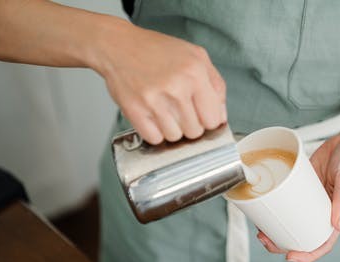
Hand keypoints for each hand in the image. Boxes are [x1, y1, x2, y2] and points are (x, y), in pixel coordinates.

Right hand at [93, 21, 226, 143]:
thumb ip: (216, 86)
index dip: (208, 120)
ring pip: (175, 137)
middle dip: (190, 124)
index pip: (214, 120)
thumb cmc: (158, 51)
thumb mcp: (196, 56)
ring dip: (172, 129)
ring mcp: (154, 100)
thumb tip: (221, 117)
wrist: (118, 46)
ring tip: (164, 110)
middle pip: (195, 131)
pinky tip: (152, 116)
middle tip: (179, 109)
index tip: (201, 115)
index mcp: (195, 73)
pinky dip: (154, 132)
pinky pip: (154, 138)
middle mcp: (176, 87)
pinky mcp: (135, 110)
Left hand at [257, 133, 339, 261]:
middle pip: (302, 235)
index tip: (291, 257)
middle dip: (282, 243)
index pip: (324, 242)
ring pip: (292, 221)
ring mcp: (311, 199)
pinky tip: (263, 209)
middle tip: (264, 240)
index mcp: (338, 215)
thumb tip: (338, 225)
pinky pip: (287, 201)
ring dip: (276, 229)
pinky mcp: (301, 186)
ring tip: (259, 230)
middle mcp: (323, 210)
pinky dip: (276, 208)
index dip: (308, 254)